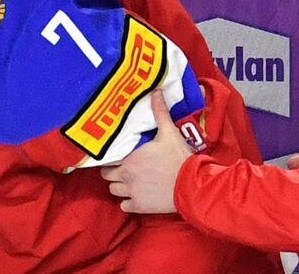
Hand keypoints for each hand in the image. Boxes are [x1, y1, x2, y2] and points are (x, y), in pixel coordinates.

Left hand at [102, 90, 189, 214]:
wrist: (191, 185)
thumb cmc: (178, 157)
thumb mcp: (169, 132)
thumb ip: (159, 112)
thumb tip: (155, 91)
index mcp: (130, 159)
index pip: (107, 160)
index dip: (112, 158)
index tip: (119, 156)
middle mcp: (126, 177)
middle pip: (107, 177)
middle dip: (113, 172)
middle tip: (124, 167)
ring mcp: (131, 194)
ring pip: (114, 191)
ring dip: (119, 186)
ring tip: (130, 180)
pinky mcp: (139, 207)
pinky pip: (124, 205)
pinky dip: (128, 201)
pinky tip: (137, 194)